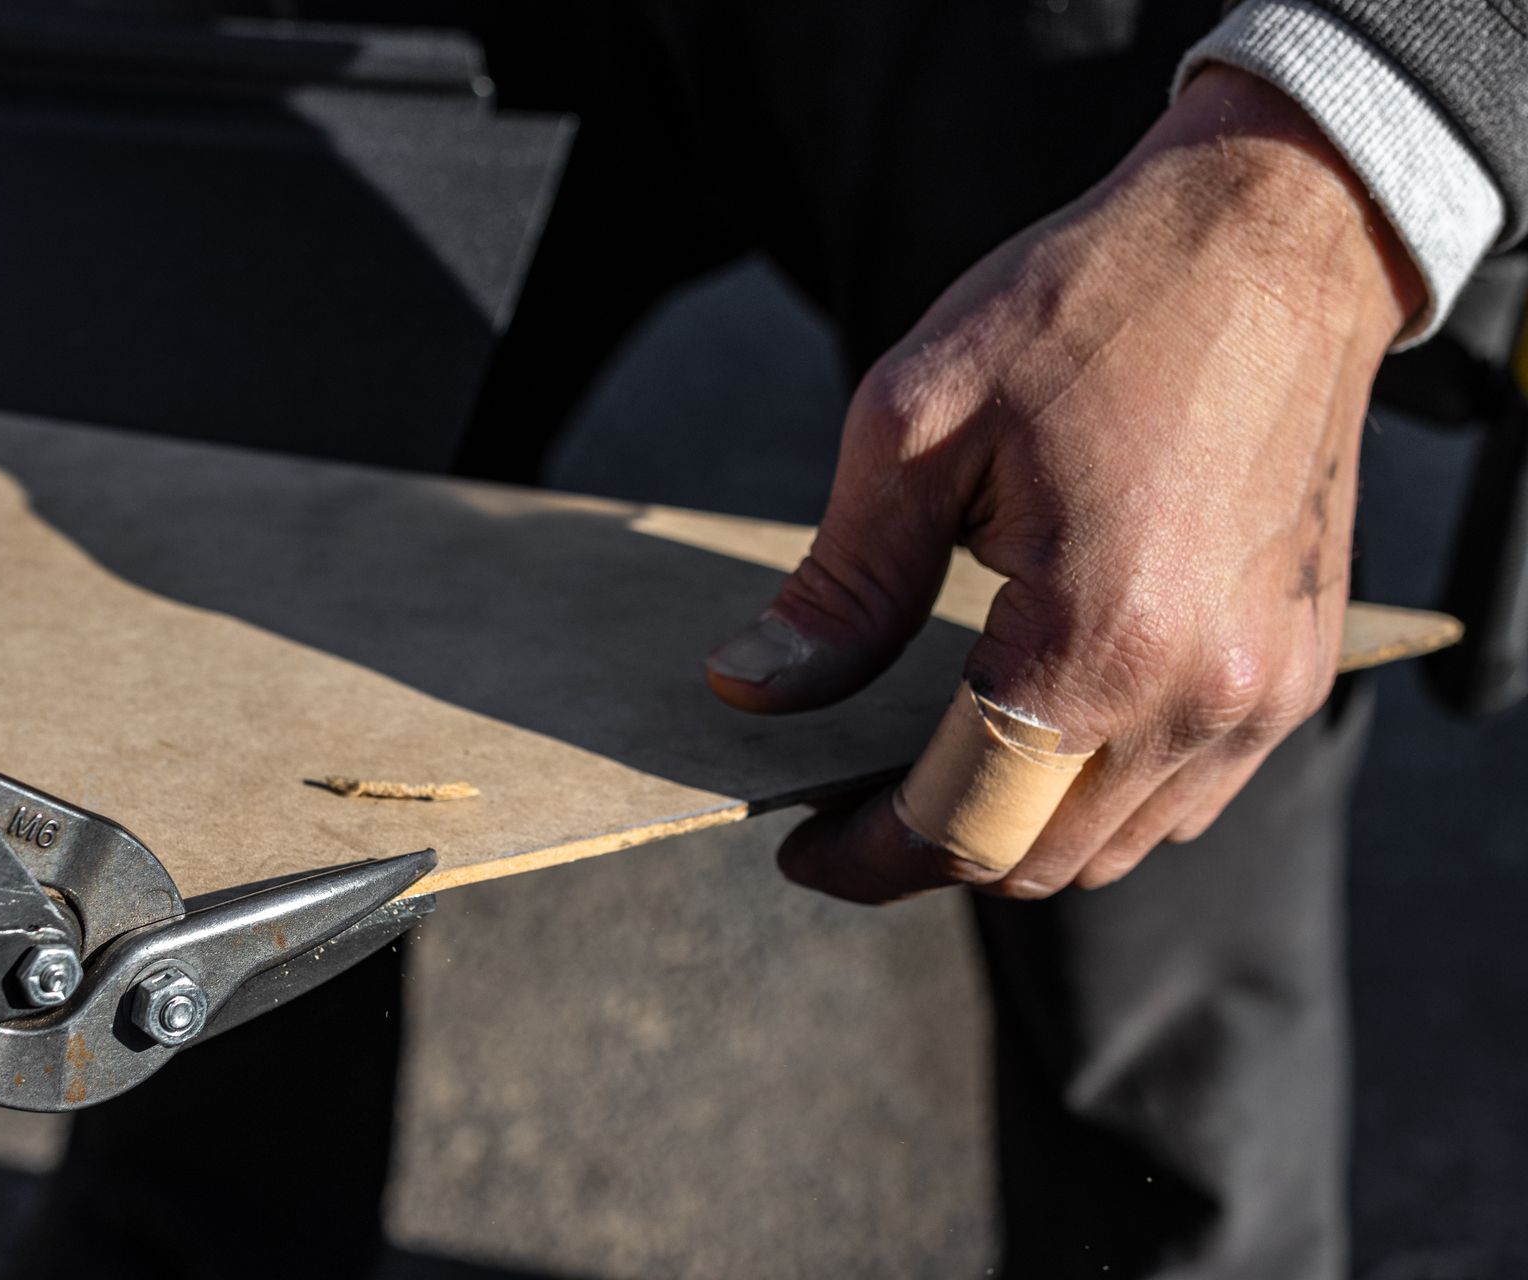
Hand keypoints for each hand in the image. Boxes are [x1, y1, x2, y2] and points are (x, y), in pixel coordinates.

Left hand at [705, 68, 1422, 900]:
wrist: (1273, 233)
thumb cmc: (1088, 307)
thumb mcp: (917, 423)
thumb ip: (840, 585)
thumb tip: (748, 690)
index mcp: (1099, 639)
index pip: (961, 825)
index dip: (865, 859)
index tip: (799, 847)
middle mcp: (1200, 695)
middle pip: (1038, 860)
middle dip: (929, 852)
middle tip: (848, 804)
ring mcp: (1265, 692)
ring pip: (1118, 845)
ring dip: (1016, 832)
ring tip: (932, 770)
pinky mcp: (1297, 668)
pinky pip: (1187, 796)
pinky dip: (1100, 799)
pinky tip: (1037, 737)